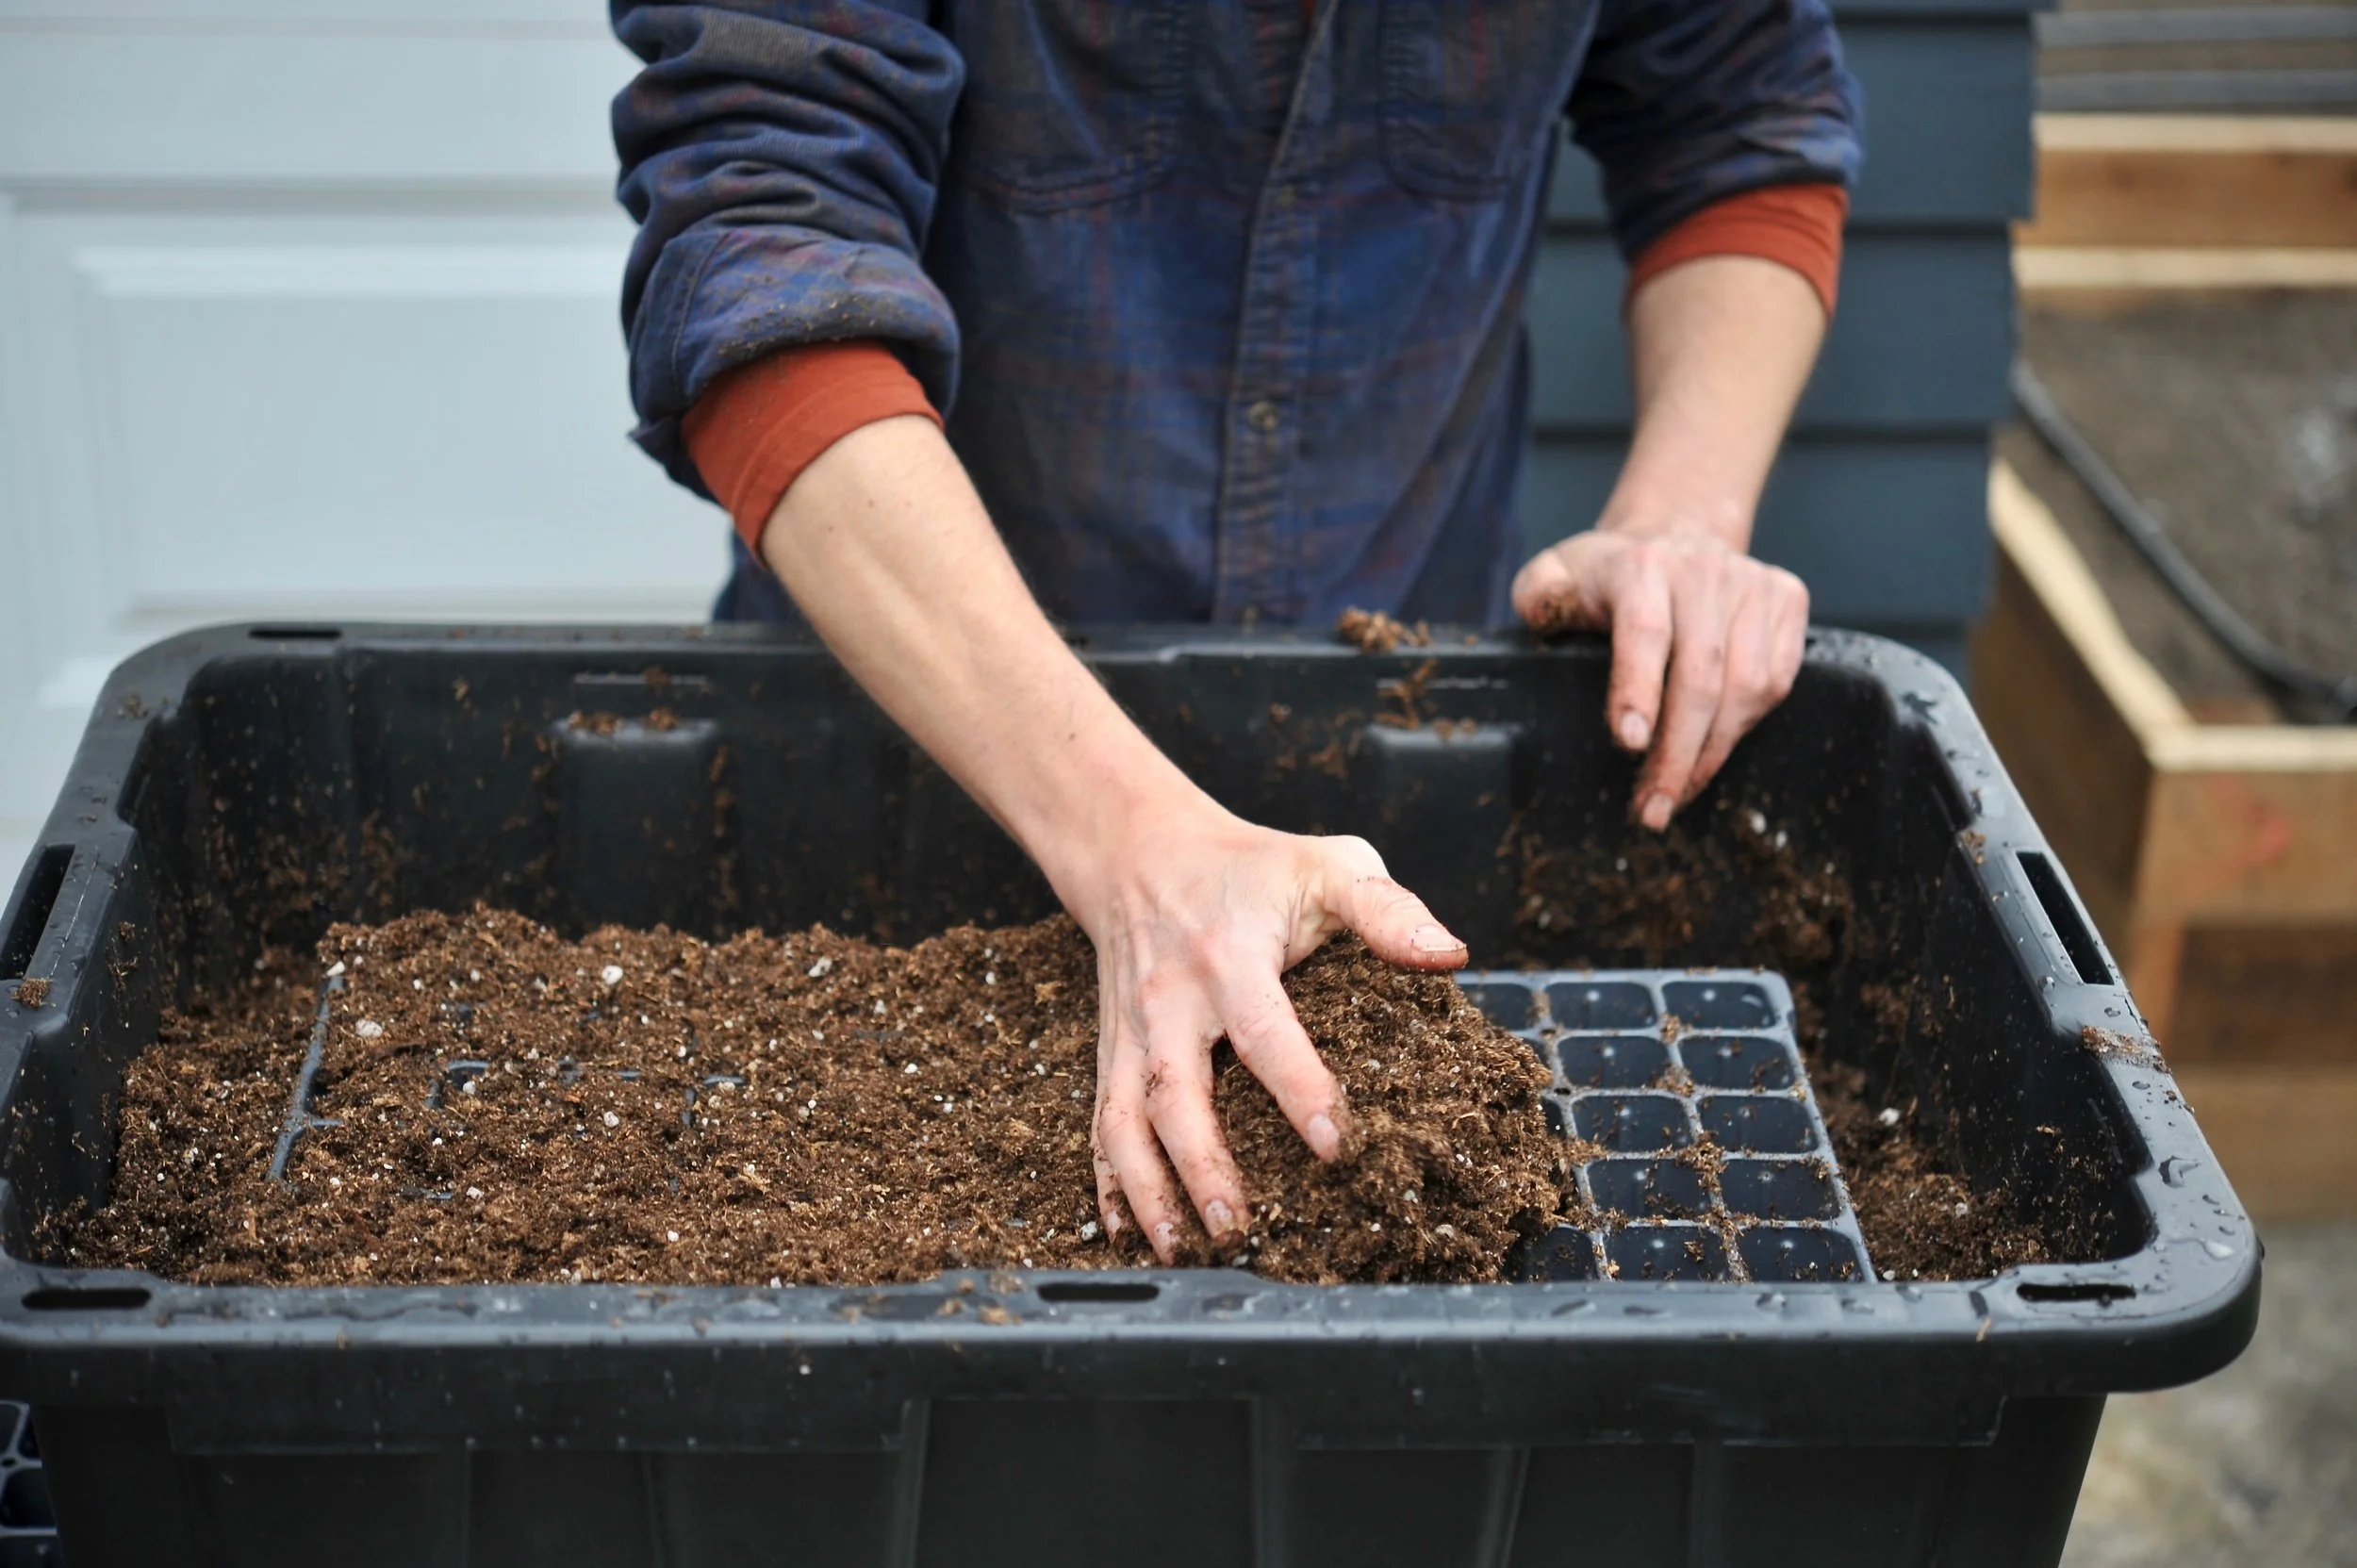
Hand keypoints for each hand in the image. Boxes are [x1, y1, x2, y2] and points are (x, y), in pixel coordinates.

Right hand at [1071, 801, 1466, 1262]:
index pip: (1265, 1031)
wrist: (1140, 852)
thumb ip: (1387, 911)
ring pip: (1125, 1119)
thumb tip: (1451, 955)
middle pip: (1175, 1091)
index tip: (1337, 1145)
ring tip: (1181, 1248)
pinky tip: (1126, 1229)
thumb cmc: (1252, 866)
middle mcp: (1171, 1002)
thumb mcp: (1327, 865)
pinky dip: (1107, 1180)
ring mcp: (1132, 1031)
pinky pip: (1099, 1121)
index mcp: (1230, 959)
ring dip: (1148, 1189)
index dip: (1300, 1088)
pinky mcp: (1111, 1050)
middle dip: (1202, 1166)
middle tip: (1237, 1228)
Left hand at [1512, 525, 1806, 829]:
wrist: (1676, 535)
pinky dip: (1745, 729)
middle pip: (1701, 677)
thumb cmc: (1606, 576)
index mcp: (1642, 566)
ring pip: (1747, 688)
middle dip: (1677, 755)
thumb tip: (1544, 612)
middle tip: (1653, 808)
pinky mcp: (1787, 600)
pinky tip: (1710, 754)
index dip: (1639, 691)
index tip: (1629, 745)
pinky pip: (1776, 682)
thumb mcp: (1556, 573)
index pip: (1645, 633)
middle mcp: (1704, 571)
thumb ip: (1540, 593)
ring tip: (1677, 794)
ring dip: (1711, 754)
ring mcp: (1752, 584)